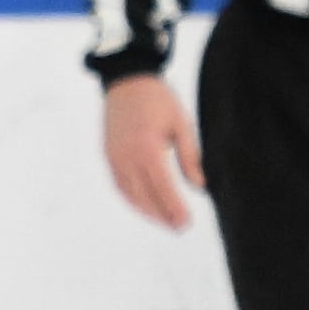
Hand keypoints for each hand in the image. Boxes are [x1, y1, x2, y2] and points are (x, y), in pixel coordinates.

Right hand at [102, 74, 205, 229]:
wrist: (126, 81)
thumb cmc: (158, 100)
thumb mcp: (181, 124)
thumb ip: (190, 157)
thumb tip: (199, 186)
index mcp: (147, 148)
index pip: (163, 187)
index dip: (175, 208)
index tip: (187, 222)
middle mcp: (127, 156)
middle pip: (144, 196)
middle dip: (162, 215)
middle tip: (180, 228)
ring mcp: (114, 157)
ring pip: (129, 194)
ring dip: (147, 211)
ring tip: (165, 222)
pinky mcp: (109, 156)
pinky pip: (120, 185)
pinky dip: (132, 199)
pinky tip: (145, 206)